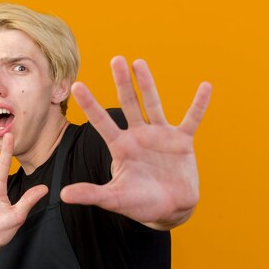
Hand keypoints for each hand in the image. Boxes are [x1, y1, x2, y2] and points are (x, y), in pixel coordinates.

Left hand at [60, 56, 211, 229]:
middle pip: (128, 104)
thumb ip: (92, 193)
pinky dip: (199, 105)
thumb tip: (62, 195)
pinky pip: (192, 119)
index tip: (76, 85)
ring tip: (139, 62)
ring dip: (148, 84)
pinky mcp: (182, 141)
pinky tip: (206, 87)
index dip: (90, 104)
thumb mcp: (115, 199)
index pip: (101, 122)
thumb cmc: (140, 204)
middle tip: (116, 59)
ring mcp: (161, 136)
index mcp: (121, 147)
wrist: (170, 209)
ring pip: (153, 104)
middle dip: (122, 83)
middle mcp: (139, 136)